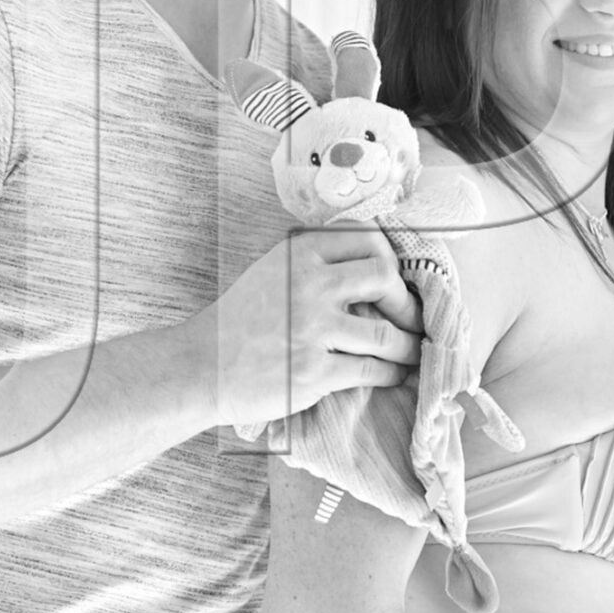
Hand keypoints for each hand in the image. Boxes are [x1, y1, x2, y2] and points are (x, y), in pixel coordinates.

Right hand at [209, 227, 421, 429]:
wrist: (201, 366)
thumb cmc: (239, 321)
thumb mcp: (272, 272)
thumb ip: (315, 264)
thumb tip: (374, 269)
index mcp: (299, 255)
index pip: (366, 238)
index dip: (391, 259)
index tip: (395, 281)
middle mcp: (309, 286)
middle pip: (384, 278)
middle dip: (406, 302)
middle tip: (410, 319)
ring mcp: (312, 330)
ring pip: (386, 334)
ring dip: (407, 346)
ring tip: (412, 352)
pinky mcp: (314, 371)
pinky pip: (371, 370)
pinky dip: (391, 374)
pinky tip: (393, 374)